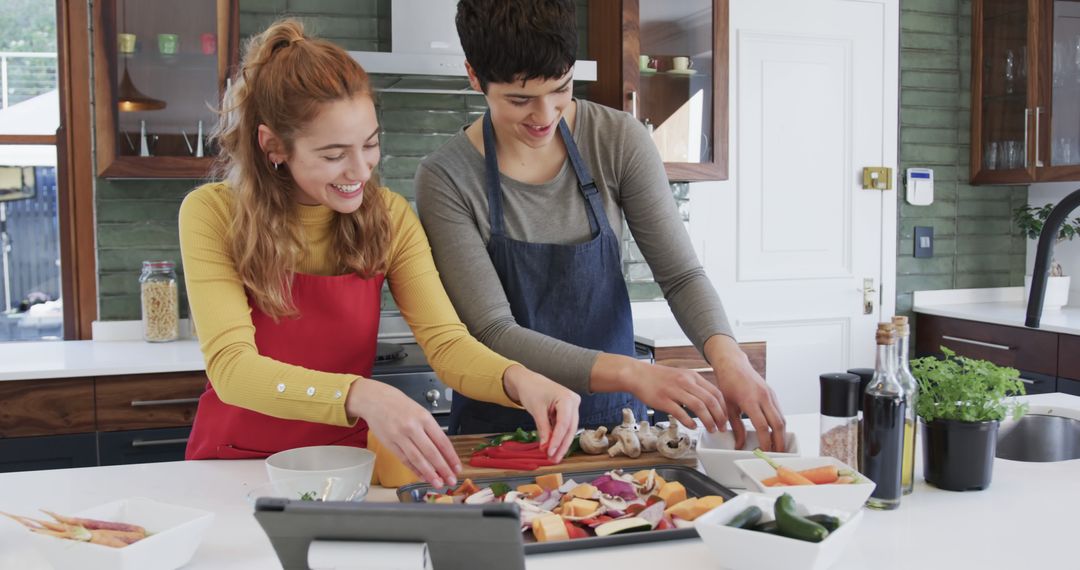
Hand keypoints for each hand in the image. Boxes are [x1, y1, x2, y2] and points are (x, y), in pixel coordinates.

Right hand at [347, 378, 460, 487]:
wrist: (375, 400)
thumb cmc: (399, 404)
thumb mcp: (420, 411)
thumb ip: (430, 430)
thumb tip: (443, 451)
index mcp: (424, 418)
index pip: (442, 441)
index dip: (451, 457)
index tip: (457, 467)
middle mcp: (412, 427)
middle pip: (431, 453)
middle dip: (443, 469)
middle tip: (451, 480)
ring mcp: (400, 436)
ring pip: (417, 459)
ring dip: (429, 474)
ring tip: (438, 483)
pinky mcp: (389, 444)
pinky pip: (404, 460)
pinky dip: (414, 470)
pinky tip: (422, 476)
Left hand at [502, 365, 580, 460]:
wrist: (528, 381)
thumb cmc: (531, 390)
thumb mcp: (536, 410)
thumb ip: (543, 429)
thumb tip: (546, 447)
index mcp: (567, 398)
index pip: (564, 423)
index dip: (557, 440)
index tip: (550, 452)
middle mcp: (573, 402)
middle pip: (569, 428)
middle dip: (561, 445)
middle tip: (554, 459)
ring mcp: (572, 406)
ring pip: (568, 429)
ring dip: (561, 444)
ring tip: (553, 457)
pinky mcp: (568, 411)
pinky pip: (564, 427)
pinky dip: (558, 437)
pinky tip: (553, 448)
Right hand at [615, 357, 729, 432]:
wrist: (637, 374)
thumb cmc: (658, 378)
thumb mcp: (681, 376)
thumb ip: (694, 387)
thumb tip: (708, 401)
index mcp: (692, 376)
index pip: (715, 392)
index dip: (723, 407)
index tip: (725, 418)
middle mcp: (685, 382)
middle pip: (710, 400)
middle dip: (719, 416)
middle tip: (721, 427)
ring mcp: (674, 391)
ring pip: (699, 407)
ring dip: (708, 420)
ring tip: (711, 429)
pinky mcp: (663, 400)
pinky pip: (680, 412)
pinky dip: (689, 421)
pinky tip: (693, 426)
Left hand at [705, 335, 786, 450]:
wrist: (733, 364)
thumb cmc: (728, 382)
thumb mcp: (728, 406)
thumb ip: (736, 427)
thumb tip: (739, 444)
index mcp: (750, 399)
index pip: (762, 426)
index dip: (765, 441)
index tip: (764, 452)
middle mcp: (764, 397)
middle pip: (778, 424)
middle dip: (779, 442)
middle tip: (778, 455)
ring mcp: (770, 395)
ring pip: (782, 418)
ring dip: (782, 434)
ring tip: (779, 447)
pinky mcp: (773, 394)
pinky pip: (780, 412)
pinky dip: (780, 424)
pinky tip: (776, 433)